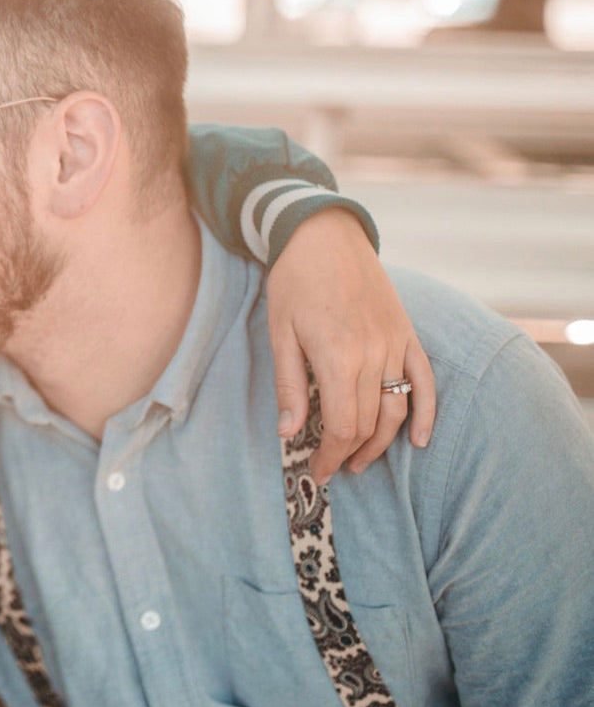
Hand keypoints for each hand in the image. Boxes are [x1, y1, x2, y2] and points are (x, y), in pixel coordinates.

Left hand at [266, 207, 435, 482]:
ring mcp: (396, 343)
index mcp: (338, 357)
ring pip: (398, 407)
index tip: (317, 471)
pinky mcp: (407, 333)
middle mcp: (374, 353)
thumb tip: (289, 433)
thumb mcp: (280, 334)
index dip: (331, 455)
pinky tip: (419, 439)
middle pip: (371, 422)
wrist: (323, 235)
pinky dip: (425, 412)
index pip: (344, 426)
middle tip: (332, 468)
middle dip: (351, 452)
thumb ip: (289, 386)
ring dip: (382, 441)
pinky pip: (425, 380)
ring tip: (361, 460)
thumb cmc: (294, 282)